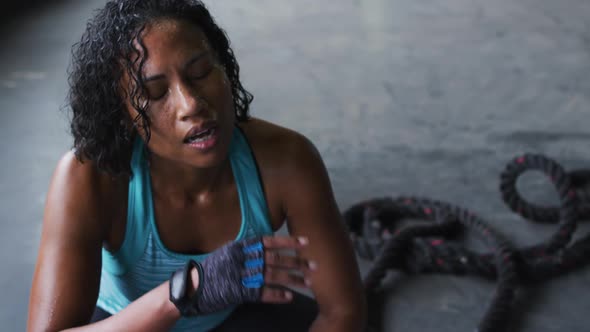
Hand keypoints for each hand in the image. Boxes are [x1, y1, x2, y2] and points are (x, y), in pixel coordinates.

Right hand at [171, 235, 316, 315]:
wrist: (189, 288)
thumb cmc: (211, 270)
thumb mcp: (227, 253)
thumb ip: (246, 250)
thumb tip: (267, 247)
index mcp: (238, 246)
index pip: (267, 241)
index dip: (287, 241)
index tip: (305, 242)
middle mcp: (240, 259)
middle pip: (273, 259)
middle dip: (296, 262)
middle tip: (314, 265)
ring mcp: (238, 276)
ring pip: (271, 276)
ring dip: (291, 279)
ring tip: (307, 282)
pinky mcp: (237, 293)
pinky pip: (261, 293)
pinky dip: (276, 295)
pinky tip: (289, 297)